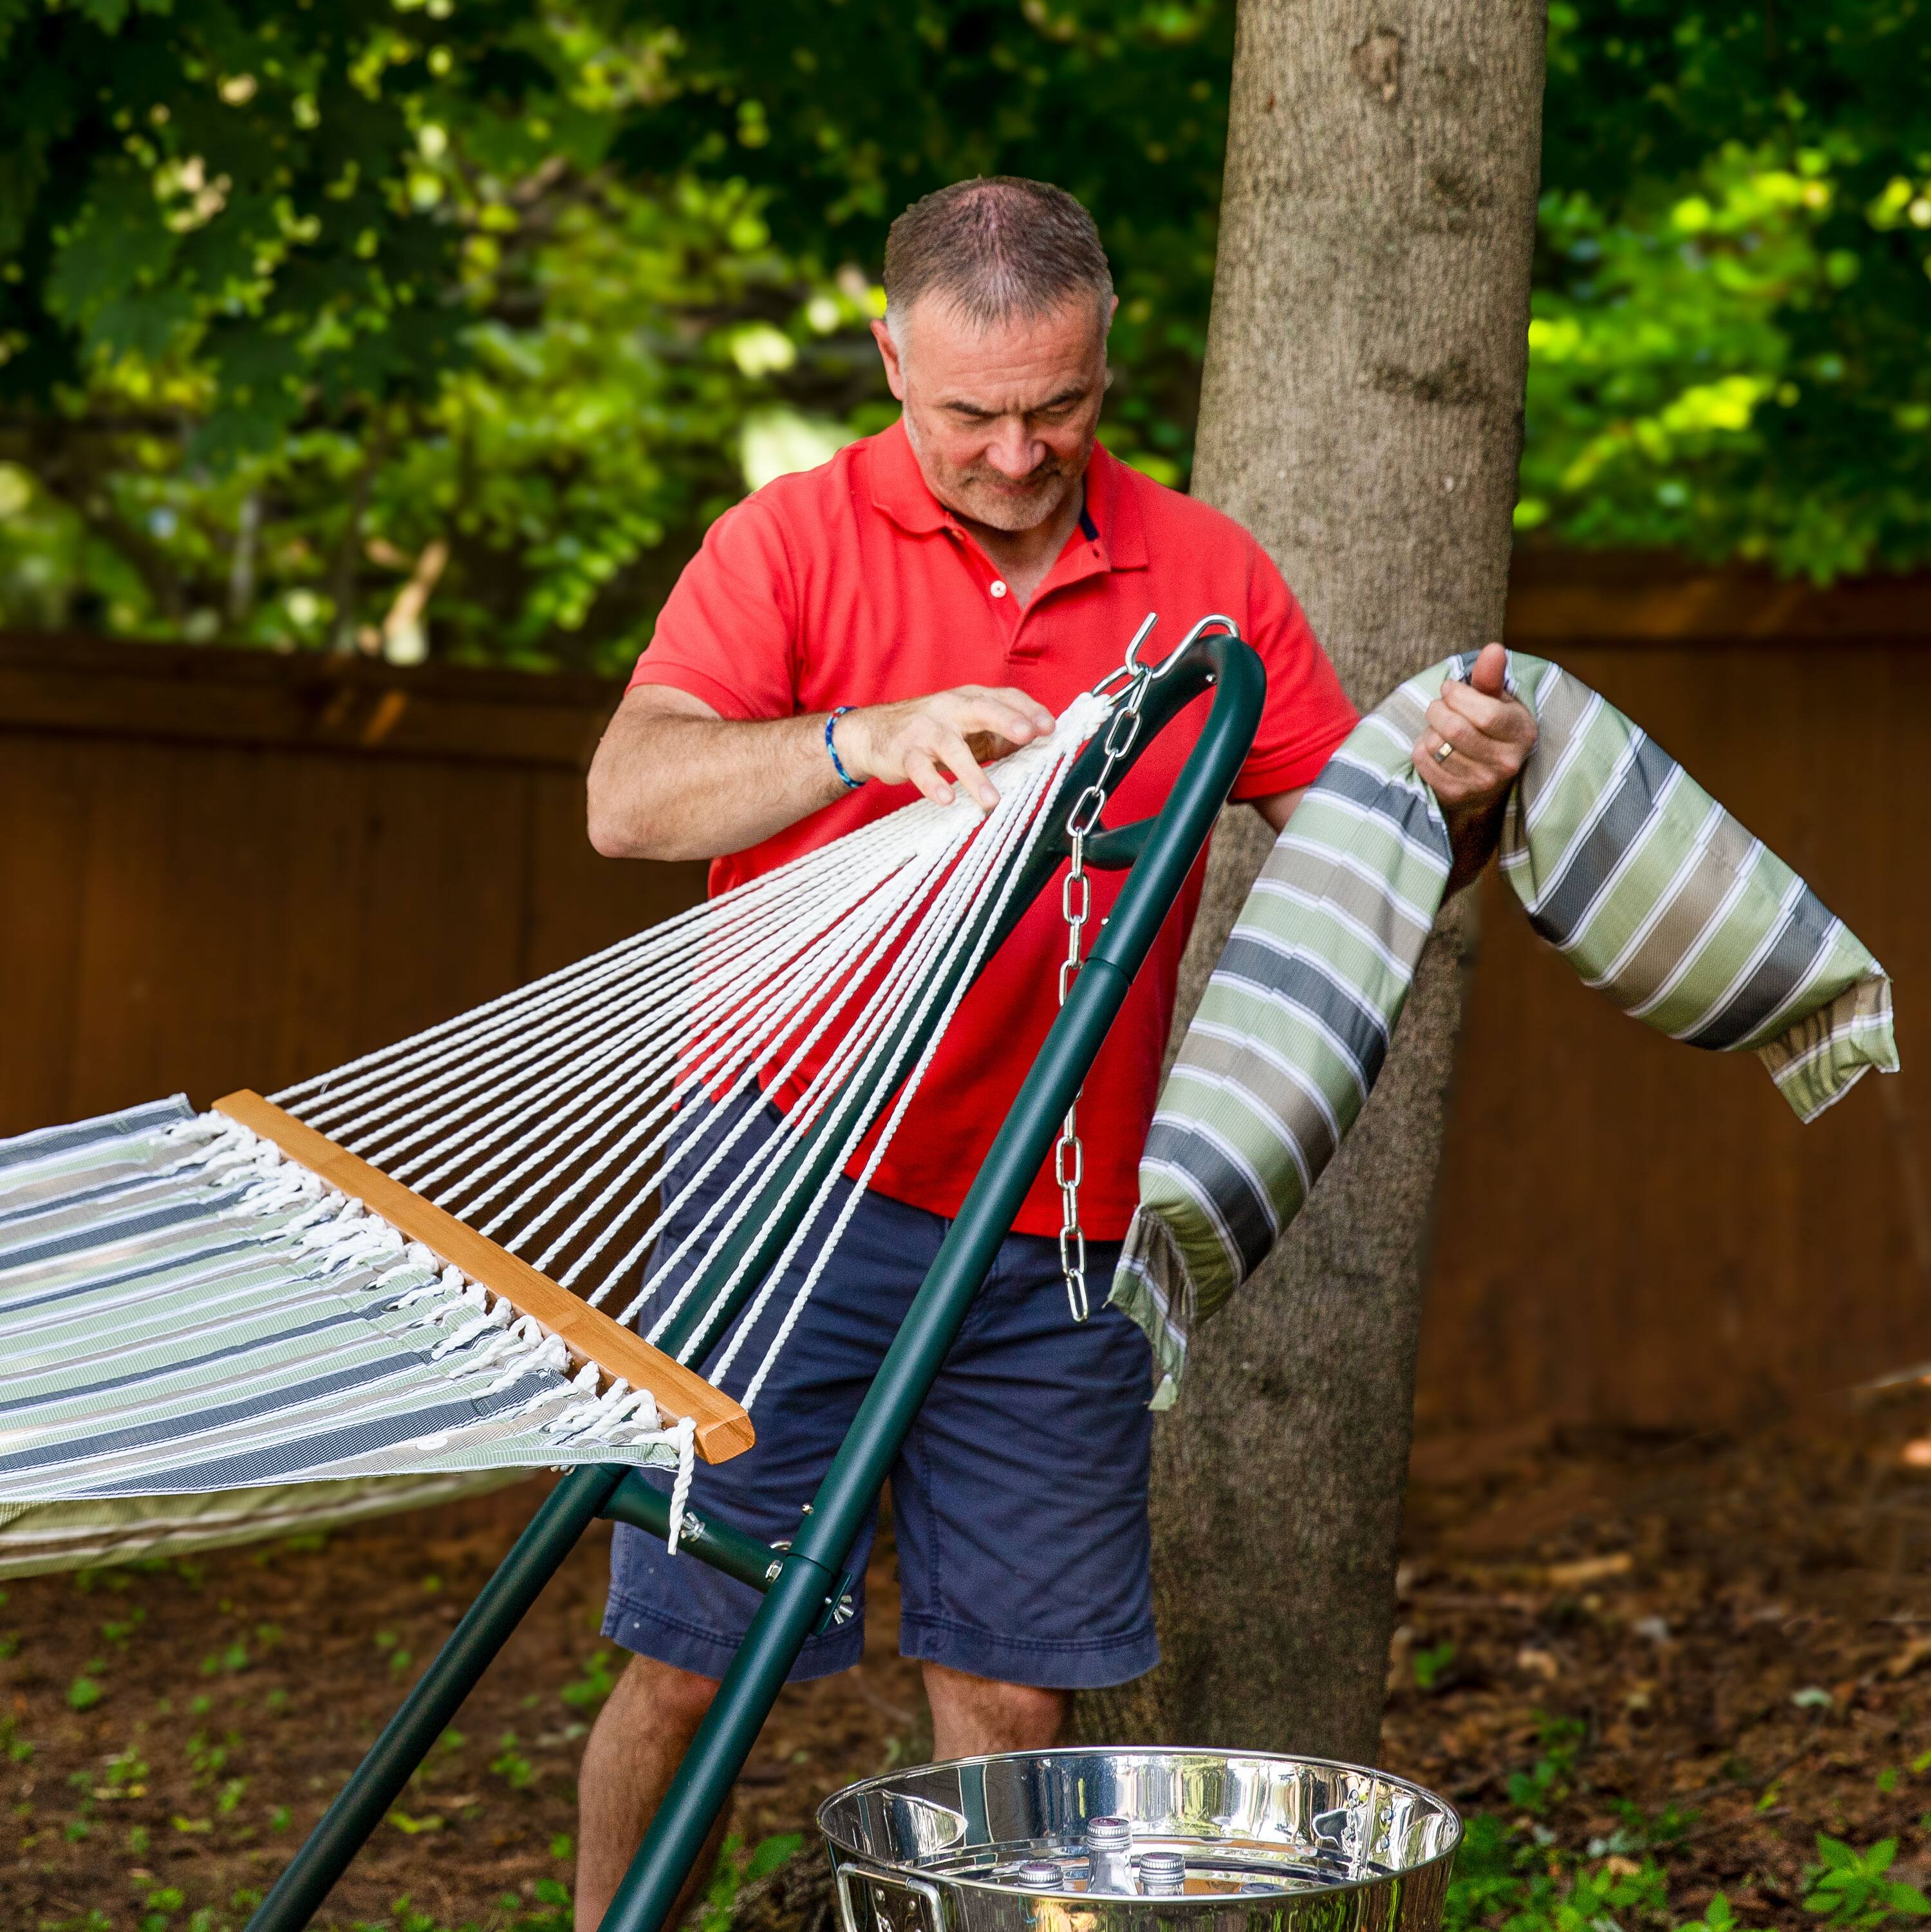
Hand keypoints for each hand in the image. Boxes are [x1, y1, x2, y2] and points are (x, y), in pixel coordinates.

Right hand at [835, 685, 1056, 809]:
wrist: (872, 733)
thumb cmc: (929, 730)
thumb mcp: (967, 726)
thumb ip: (1000, 733)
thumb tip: (1040, 743)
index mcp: (970, 699)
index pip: (1005, 697)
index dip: (1028, 710)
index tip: (1050, 728)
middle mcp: (949, 708)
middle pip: (980, 709)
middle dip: (1006, 720)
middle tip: (1028, 735)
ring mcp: (925, 730)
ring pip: (952, 747)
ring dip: (973, 773)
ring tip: (992, 799)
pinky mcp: (904, 752)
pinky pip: (919, 769)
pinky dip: (933, 783)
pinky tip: (947, 798)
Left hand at [1413, 643, 1535, 820]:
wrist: (1485, 778)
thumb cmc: (1490, 728)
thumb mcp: (1497, 700)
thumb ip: (1492, 676)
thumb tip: (1493, 649)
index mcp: (1522, 733)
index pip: (1485, 713)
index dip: (1459, 696)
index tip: (1449, 689)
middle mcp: (1506, 762)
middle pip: (1455, 729)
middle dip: (1438, 710)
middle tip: (1439, 706)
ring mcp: (1481, 782)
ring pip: (1436, 746)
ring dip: (1429, 730)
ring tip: (1439, 728)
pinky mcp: (1456, 794)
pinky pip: (1423, 761)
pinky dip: (1420, 748)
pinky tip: (1433, 747)